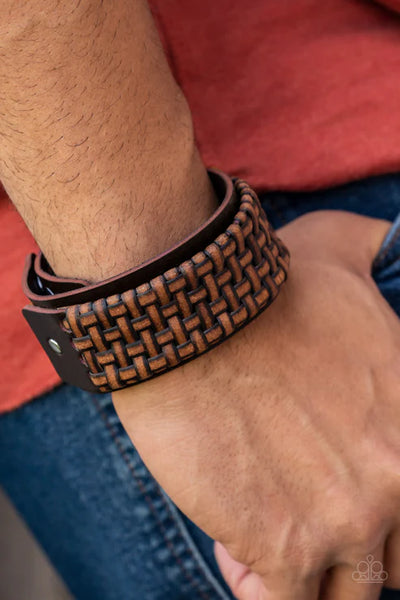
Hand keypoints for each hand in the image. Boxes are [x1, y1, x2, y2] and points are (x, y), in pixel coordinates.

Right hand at [113, 210, 399, 598]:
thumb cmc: (262, 285)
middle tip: (301, 510)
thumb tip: (394, 240)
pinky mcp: (280, 548)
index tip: (341, 491)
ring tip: (262, 525)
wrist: (188, 316)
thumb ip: (385, 250)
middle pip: (393, 558)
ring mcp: (343, 523)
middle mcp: (395, 482)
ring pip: (345, 592)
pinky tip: (236, 548)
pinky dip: (260, 587)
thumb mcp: (347, 252)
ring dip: (304, 569)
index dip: (383, 506)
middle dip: (350, 542)